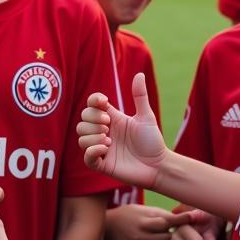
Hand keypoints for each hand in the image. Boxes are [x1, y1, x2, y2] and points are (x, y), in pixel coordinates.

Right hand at [77, 73, 166, 188]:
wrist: (158, 165)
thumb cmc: (152, 141)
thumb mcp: (146, 116)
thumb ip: (140, 96)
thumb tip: (139, 74)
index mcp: (112, 118)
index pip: (91, 105)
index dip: (93, 101)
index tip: (104, 102)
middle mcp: (104, 132)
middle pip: (82, 120)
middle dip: (93, 120)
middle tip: (109, 125)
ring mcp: (101, 148)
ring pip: (81, 137)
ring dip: (93, 135)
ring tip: (109, 141)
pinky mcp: (103, 164)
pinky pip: (87, 156)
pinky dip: (92, 150)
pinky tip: (106, 148)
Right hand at [106, 203, 192, 239]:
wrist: (111, 226)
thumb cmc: (133, 214)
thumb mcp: (146, 210)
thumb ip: (164, 215)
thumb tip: (187, 218)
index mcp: (144, 222)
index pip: (167, 222)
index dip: (181, 219)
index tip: (192, 217)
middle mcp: (141, 237)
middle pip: (167, 239)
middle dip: (175, 234)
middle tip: (180, 230)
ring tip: (170, 239)